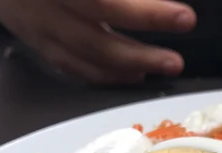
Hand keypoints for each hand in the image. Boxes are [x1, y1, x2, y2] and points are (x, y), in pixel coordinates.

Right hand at [0, 0, 195, 83]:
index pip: (102, 1)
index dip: (144, 13)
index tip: (184, 16)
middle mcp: (42, 7)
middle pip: (95, 34)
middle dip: (142, 45)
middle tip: (181, 49)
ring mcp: (37, 28)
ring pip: (85, 56)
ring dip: (129, 66)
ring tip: (167, 65)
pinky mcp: (38, 43)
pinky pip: (73, 67)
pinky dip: (105, 75)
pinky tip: (135, 76)